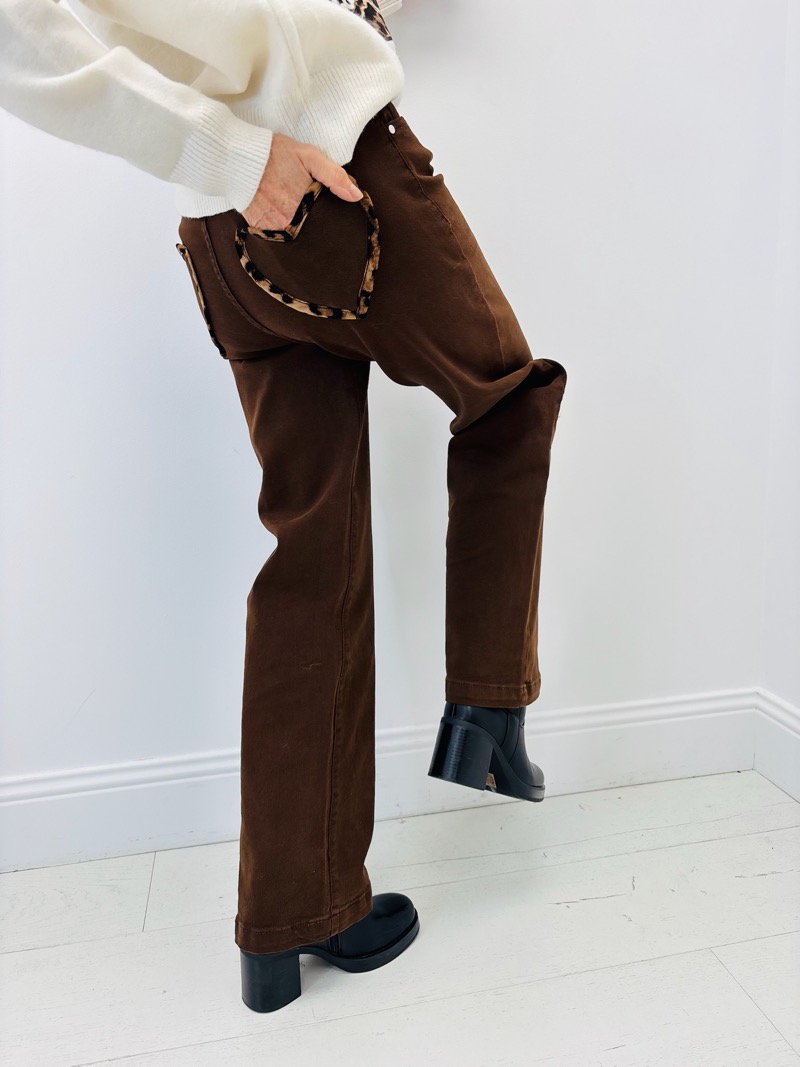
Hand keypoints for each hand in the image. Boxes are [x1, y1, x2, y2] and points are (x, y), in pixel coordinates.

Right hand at [241, 131, 361, 229]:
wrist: (237, 155)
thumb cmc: (275, 153)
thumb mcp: (309, 156)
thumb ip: (334, 176)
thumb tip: (356, 195)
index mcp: (305, 206)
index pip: (323, 222)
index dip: (324, 216)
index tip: (324, 210)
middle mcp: (289, 222)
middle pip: (308, 229)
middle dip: (310, 220)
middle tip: (303, 203)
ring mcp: (272, 227)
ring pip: (292, 232)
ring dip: (294, 223)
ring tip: (288, 204)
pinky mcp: (258, 228)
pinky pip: (274, 232)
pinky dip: (277, 223)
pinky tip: (276, 209)